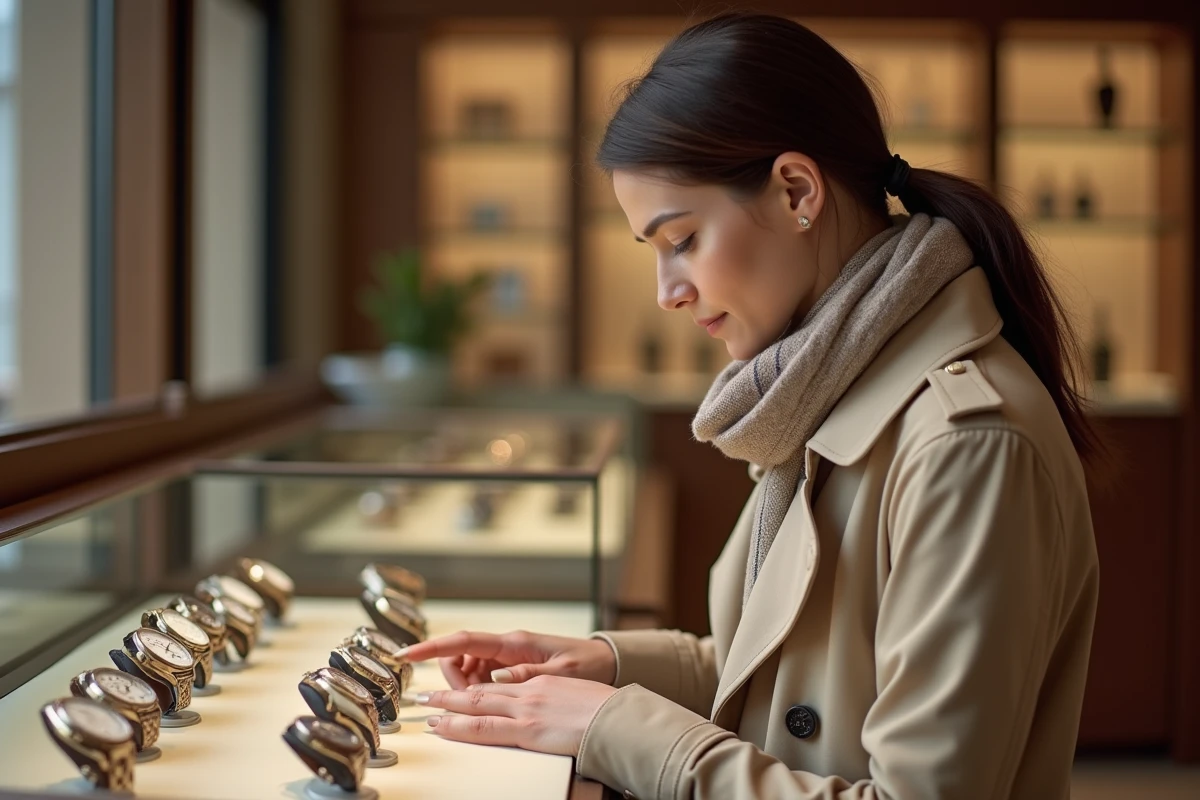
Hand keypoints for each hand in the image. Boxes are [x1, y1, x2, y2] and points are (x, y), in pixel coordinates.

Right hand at [401, 630, 616, 689]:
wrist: (606, 661)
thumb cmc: (587, 664)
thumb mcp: (561, 672)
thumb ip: (527, 675)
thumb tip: (496, 678)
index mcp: (515, 644)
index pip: (464, 641)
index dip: (432, 647)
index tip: (406, 654)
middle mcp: (506, 647)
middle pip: (459, 659)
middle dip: (454, 681)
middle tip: (472, 701)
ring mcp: (507, 657)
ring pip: (468, 671)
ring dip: (468, 688)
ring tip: (490, 702)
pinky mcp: (511, 668)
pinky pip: (483, 679)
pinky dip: (482, 690)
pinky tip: (497, 700)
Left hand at [416, 676, 617, 756]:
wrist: (618, 719)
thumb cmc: (605, 710)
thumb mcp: (575, 694)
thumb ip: (550, 696)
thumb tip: (538, 706)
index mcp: (541, 683)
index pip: (500, 685)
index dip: (475, 688)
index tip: (459, 691)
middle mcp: (528, 692)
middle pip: (481, 691)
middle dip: (451, 693)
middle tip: (427, 696)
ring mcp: (526, 710)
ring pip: (476, 705)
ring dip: (448, 707)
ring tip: (426, 710)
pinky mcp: (527, 728)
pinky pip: (484, 726)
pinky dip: (459, 725)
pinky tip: (444, 726)